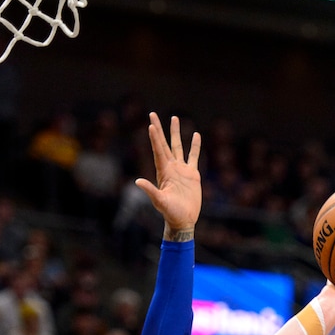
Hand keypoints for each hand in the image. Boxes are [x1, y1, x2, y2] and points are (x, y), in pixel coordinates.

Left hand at [135, 112, 201, 232]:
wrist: (183, 220)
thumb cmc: (170, 213)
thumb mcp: (159, 201)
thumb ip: (150, 191)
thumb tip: (137, 182)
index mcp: (163, 172)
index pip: (158, 150)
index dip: (155, 138)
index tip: (151, 124)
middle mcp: (171, 167)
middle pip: (164, 144)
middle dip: (159, 129)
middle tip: (152, 114)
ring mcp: (181, 170)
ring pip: (178, 146)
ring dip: (176, 133)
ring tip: (174, 118)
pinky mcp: (192, 174)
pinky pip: (194, 156)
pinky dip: (195, 146)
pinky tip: (196, 135)